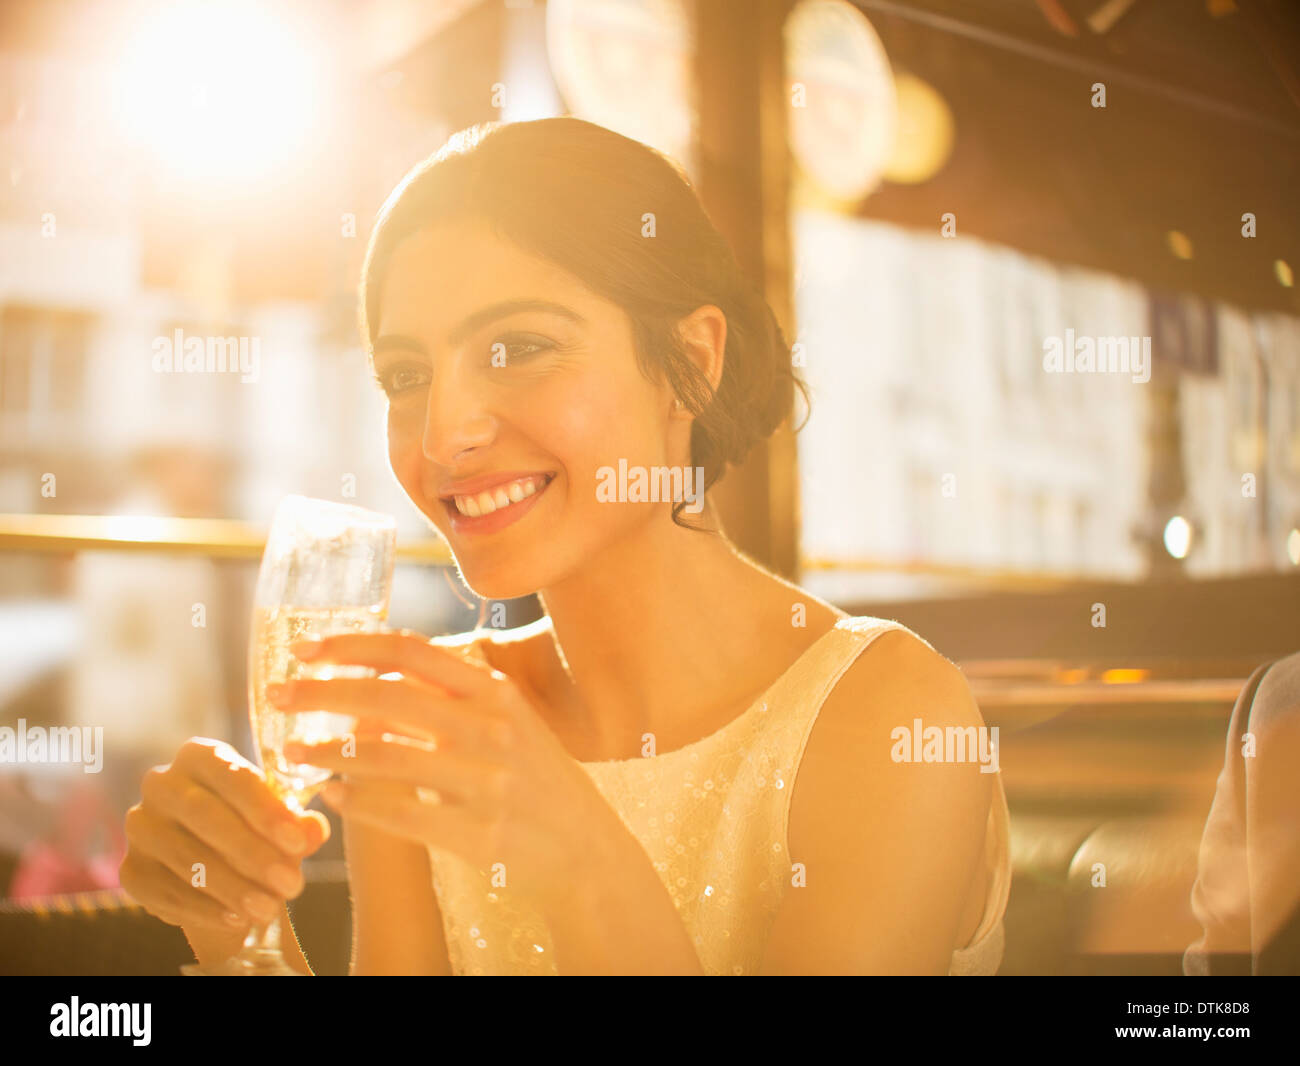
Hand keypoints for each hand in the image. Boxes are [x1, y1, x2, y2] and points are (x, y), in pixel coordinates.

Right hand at [119, 738, 329, 937]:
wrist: (222, 869)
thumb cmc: (258, 830)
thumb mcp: (284, 823)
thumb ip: (300, 824)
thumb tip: (313, 830)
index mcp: (201, 756)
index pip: (232, 776)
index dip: (266, 810)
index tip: (297, 843)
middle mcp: (162, 783)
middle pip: (205, 816)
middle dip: (252, 853)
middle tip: (290, 884)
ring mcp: (140, 826)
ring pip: (187, 858)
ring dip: (233, 887)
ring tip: (270, 908)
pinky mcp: (131, 869)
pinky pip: (166, 891)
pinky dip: (205, 908)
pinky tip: (237, 918)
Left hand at [272, 629, 627, 909]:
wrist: (585, 848)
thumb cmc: (536, 778)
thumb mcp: (512, 720)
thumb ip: (457, 693)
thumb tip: (383, 667)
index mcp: (496, 693)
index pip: (412, 652)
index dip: (352, 646)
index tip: (307, 650)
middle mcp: (493, 730)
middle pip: (388, 698)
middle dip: (322, 693)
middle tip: (278, 696)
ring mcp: (486, 783)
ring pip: (385, 757)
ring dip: (327, 752)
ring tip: (292, 752)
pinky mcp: (477, 834)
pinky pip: (399, 813)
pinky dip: (356, 802)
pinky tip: (331, 795)